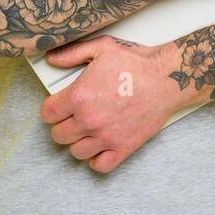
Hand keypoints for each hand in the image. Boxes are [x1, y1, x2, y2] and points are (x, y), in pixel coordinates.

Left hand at [39, 36, 187, 172]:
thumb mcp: (101, 48)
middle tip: (71, 118)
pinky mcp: (123, 147)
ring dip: (78, 142)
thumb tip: (51, 58)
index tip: (57, 107)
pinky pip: (100, 166)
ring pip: (76, 152)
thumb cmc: (137, 63)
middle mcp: (89, 120)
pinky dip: (96, 159)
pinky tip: (99, 147)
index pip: (48, 114)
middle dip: (62, 125)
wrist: (166, 79)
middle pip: (59, 135)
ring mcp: (106, 137)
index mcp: (79, 96)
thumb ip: (72, 54)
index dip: (51, 109)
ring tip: (85, 131)